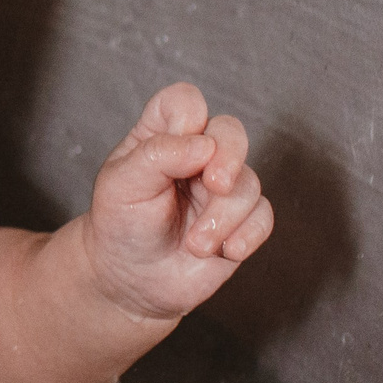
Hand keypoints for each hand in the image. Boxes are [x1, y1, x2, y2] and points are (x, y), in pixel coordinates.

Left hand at [84, 83, 273, 319]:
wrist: (130, 280)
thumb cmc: (120, 224)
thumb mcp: (121, 185)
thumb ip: (157, 156)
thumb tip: (203, 145)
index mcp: (161, 135)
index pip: (184, 101)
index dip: (186, 116)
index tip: (171, 148)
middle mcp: (197, 155)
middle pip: (230, 131)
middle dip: (229, 157)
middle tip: (215, 185)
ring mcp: (221, 188)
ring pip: (248, 182)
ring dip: (223, 216)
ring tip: (194, 245)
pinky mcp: (240, 221)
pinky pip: (263, 217)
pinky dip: (247, 235)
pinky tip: (224, 251)